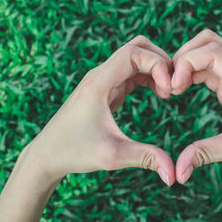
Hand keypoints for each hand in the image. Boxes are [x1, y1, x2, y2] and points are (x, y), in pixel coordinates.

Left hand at [25, 36, 174, 185]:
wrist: (47, 154)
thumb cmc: (75, 153)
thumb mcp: (113, 156)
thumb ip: (145, 158)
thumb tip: (173, 174)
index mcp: (98, 83)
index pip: (133, 52)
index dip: (157, 65)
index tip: (170, 91)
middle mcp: (99, 75)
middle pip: (137, 46)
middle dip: (160, 61)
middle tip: (174, 87)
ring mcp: (102, 80)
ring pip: (135, 57)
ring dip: (155, 69)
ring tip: (168, 93)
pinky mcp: (105, 89)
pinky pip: (131, 72)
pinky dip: (148, 77)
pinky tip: (158, 95)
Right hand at [171, 30, 221, 183]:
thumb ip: (205, 154)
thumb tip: (177, 173)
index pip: (213, 52)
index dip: (187, 63)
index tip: (173, 88)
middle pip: (209, 41)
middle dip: (183, 57)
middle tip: (169, 85)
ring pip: (209, 49)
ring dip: (187, 63)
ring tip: (173, 88)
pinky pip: (211, 66)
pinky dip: (193, 72)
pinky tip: (182, 89)